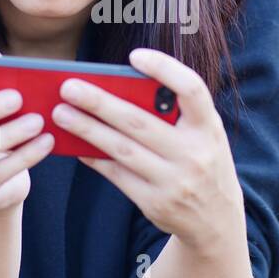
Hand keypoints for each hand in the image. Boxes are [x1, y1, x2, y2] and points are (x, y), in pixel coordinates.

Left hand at [51, 48, 244, 252]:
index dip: (165, 69)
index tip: (134, 55)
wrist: (217, 222)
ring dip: (88, 129)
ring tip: (61, 113)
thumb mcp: (204, 137)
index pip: (192, 89)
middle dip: (100, 102)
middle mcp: (194, 153)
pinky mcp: (155, 203)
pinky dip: (94, 157)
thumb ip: (175, 115)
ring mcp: (174, 181)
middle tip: (68, 87)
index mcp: (209, 128)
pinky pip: (118, 175)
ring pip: (122, 149)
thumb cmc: (202, 163)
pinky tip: (74, 144)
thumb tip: (119, 90)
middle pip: (140, 122)